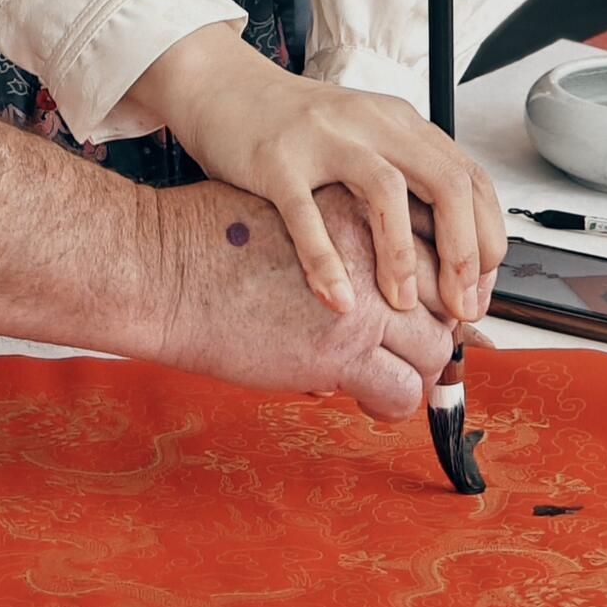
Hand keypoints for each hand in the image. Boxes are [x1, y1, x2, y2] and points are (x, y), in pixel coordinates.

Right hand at [126, 24, 502, 322]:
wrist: (222, 88)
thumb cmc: (296, 130)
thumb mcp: (365, 141)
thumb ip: (405, 184)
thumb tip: (450, 258)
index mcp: (400, 124)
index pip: (469, 178)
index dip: (486, 240)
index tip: (479, 290)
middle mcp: (371, 124)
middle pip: (445, 183)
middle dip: (462, 254)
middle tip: (456, 307)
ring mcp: (323, 138)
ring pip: (385, 191)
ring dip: (401, 256)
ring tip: (399, 305)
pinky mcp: (275, 159)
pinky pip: (307, 214)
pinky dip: (326, 261)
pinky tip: (337, 300)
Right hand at [148, 178, 456, 420]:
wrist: (161, 269)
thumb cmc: (206, 239)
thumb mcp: (286, 207)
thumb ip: (334, 230)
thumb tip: (359, 268)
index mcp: (356, 204)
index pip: (433, 239)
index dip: (439, 276)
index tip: (436, 298)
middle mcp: (369, 248)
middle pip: (445, 292)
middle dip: (438, 321)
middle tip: (421, 341)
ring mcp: (359, 302)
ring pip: (434, 347)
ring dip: (419, 367)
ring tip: (396, 373)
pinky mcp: (337, 353)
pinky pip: (399, 391)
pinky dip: (391, 402)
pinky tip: (368, 397)